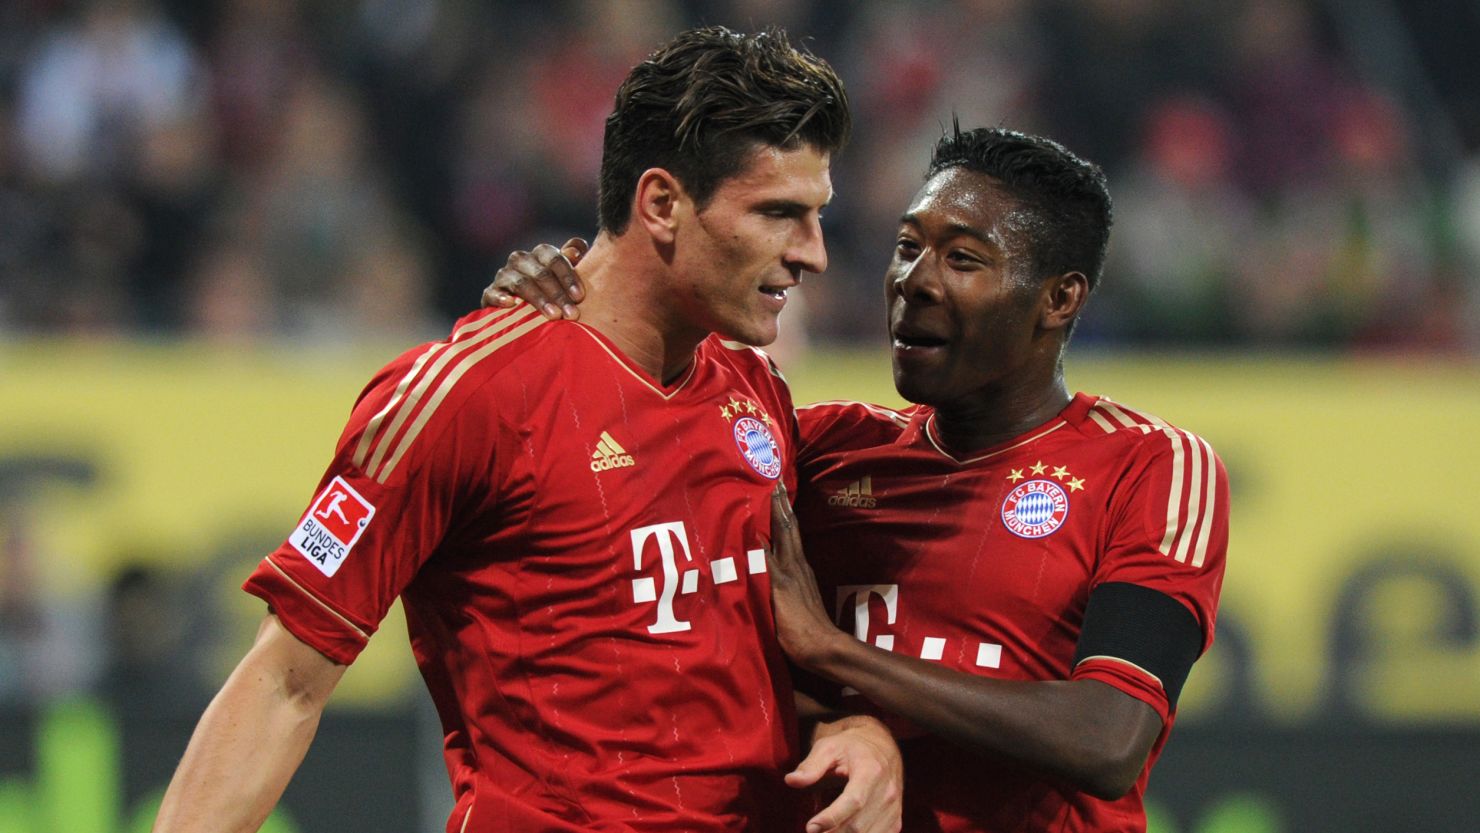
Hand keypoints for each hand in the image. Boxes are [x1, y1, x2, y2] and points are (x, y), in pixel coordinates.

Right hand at [482, 237, 588, 319]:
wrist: (522, 310)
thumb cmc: (553, 290)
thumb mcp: (566, 276)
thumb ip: (574, 261)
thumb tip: (575, 251)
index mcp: (540, 253)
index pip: (554, 258)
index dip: (568, 276)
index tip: (580, 296)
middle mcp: (520, 260)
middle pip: (540, 273)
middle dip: (558, 294)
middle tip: (571, 314)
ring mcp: (504, 275)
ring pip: (521, 283)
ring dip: (539, 299)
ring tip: (553, 316)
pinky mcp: (490, 293)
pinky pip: (492, 293)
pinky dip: (501, 297)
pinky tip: (512, 304)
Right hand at [768, 484, 843, 669]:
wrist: (821, 648)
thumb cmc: (795, 628)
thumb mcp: (774, 597)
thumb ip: (763, 569)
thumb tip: (752, 540)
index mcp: (787, 566)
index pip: (778, 529)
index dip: (773, 508)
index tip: (767, 484)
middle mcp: (795, 564)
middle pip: (788, 528)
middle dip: (782, 505)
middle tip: (777, 482)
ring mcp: (801, 574)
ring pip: (792, 538)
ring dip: (786, 517)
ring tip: (780, 501)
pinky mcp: (803, 584)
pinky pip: (793, 551)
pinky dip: (786, 537)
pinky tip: (782, 538)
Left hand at [787, 714, 902, 832]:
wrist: (882, 746)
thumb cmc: (851, 747)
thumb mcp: (829, 747)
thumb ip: (811, 765)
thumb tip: (791, 780)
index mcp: (871, 770)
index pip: (854, 801)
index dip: (832, 818)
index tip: (811, 827)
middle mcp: (887, 792)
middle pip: (859, 825)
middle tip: (811, 832)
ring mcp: (894, 809)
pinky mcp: (895, 821)